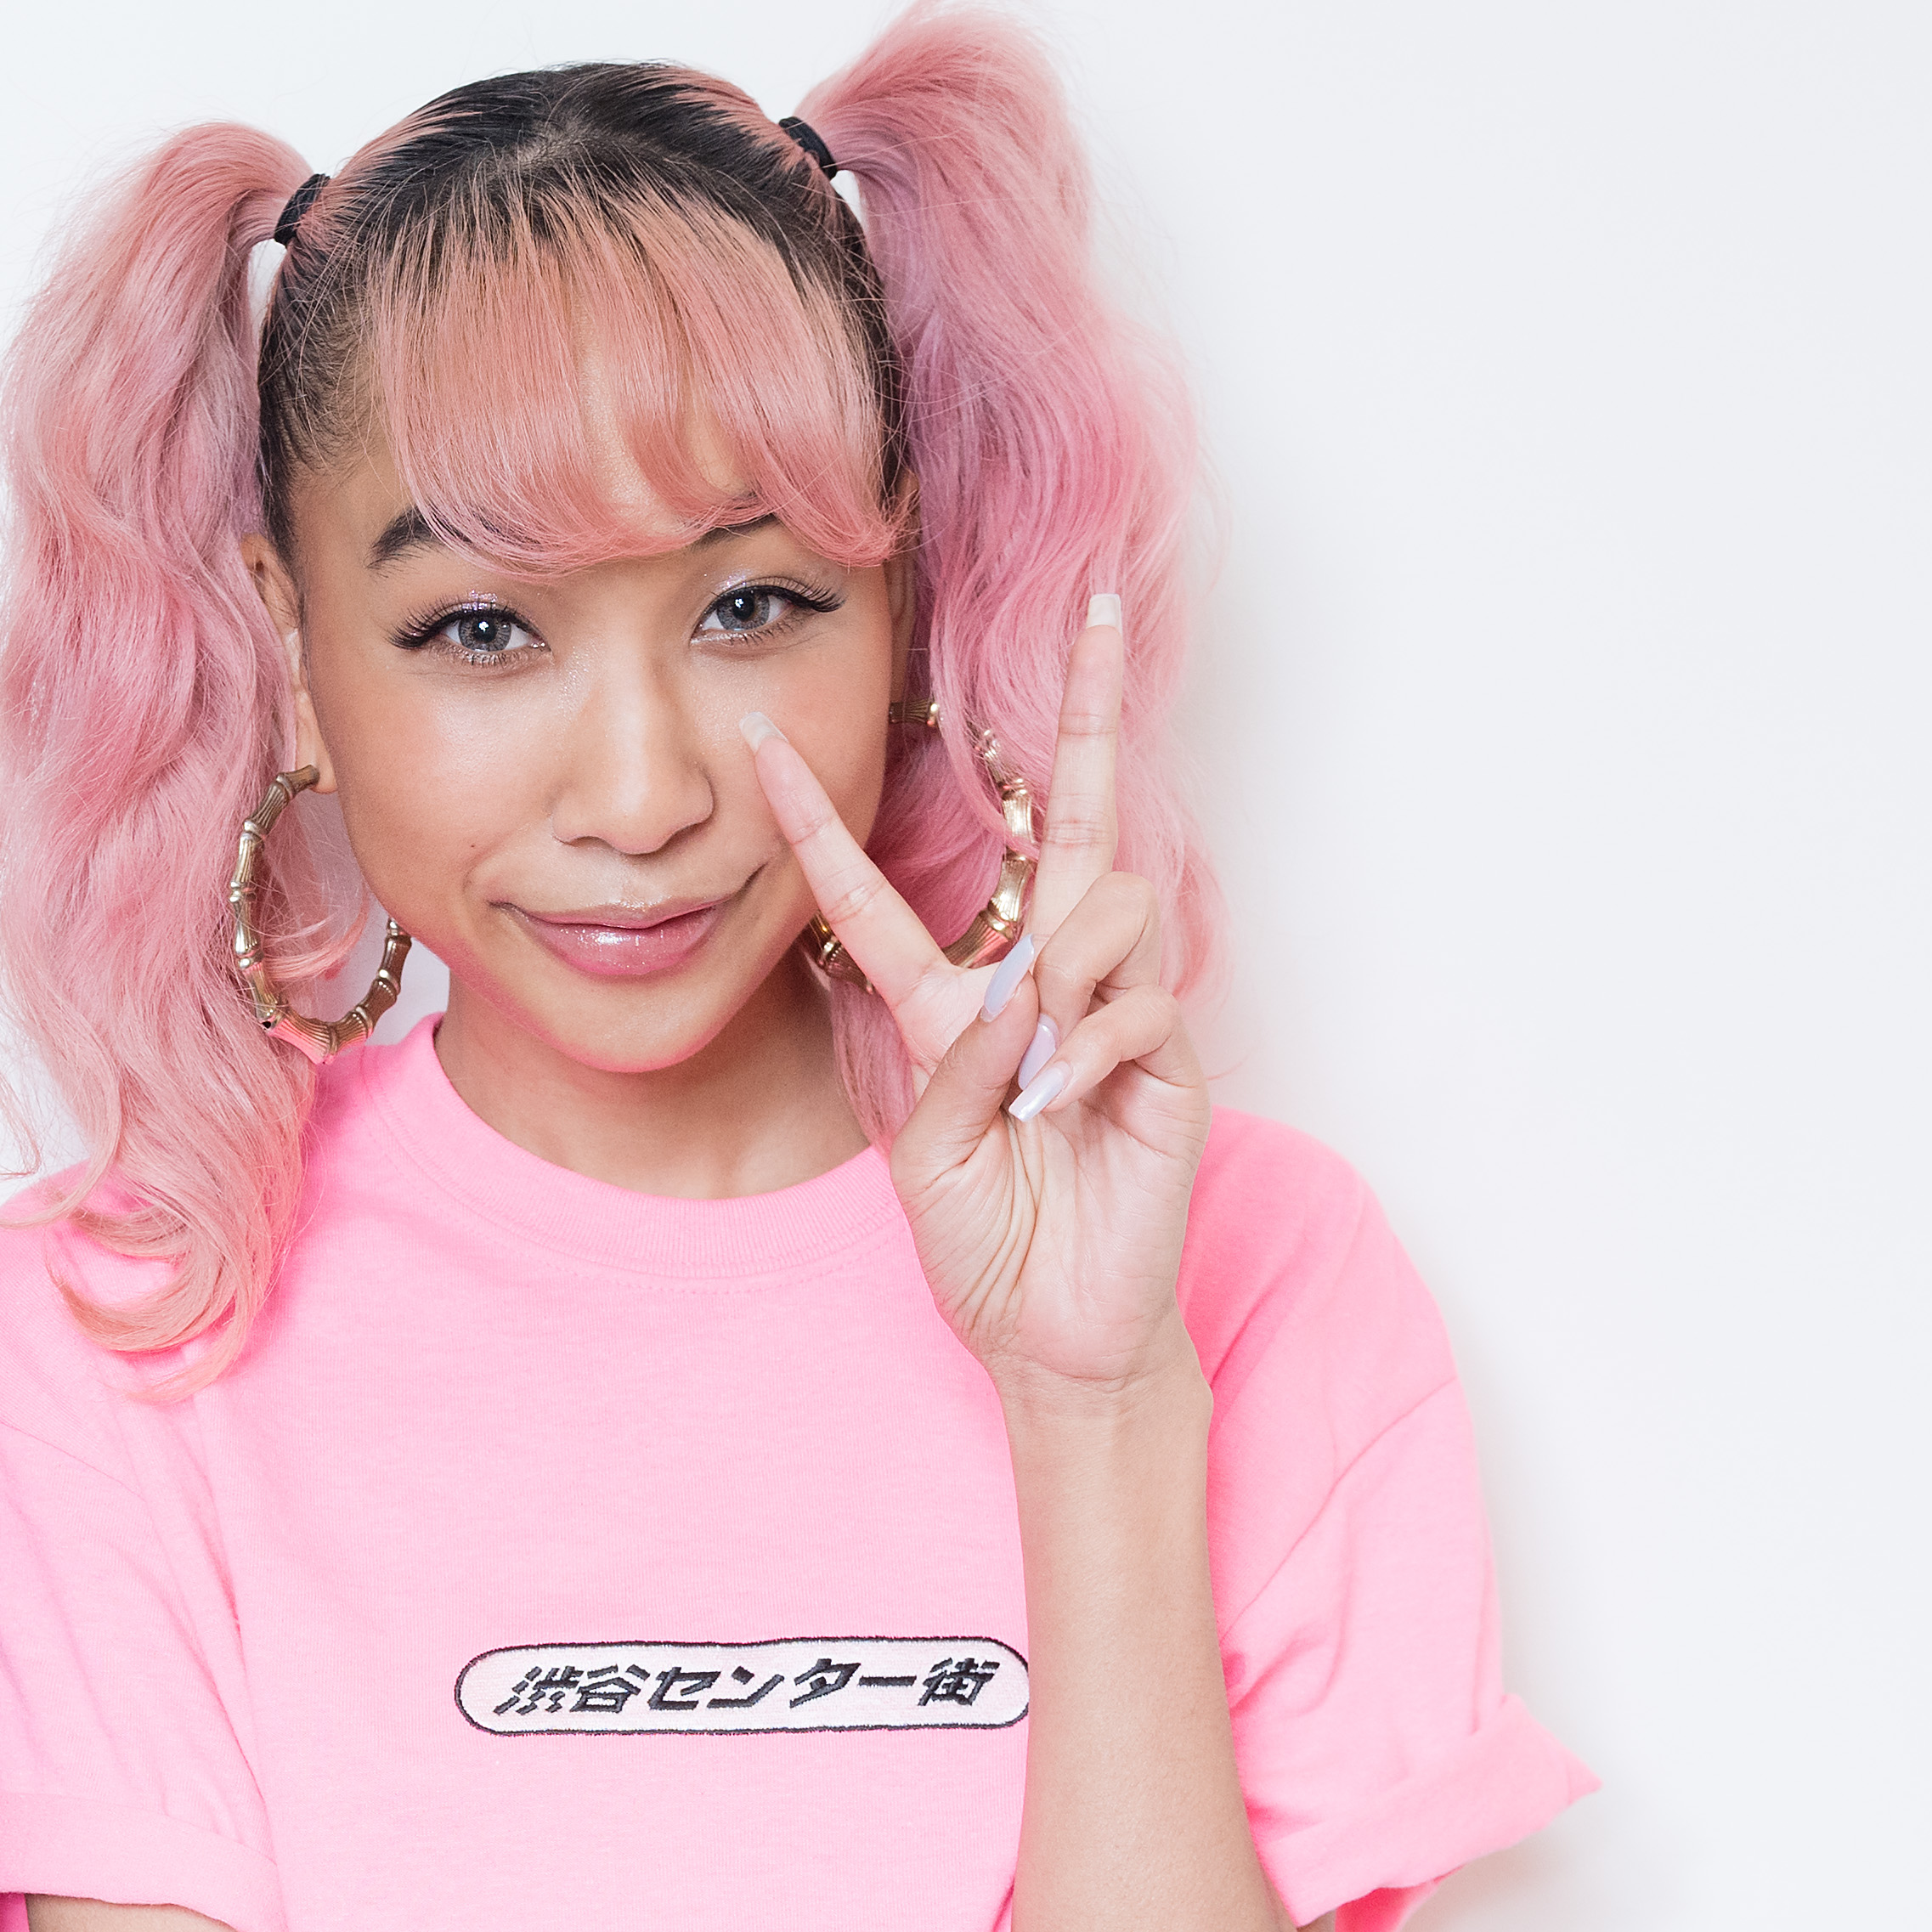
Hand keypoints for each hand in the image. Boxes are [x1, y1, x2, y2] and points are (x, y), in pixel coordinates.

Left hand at [744, 601, 1208, 1402]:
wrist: (1052, 1328)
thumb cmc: (984, 1241)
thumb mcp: (921, 1152)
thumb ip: (948, 1062)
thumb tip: (1025, 990)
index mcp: (954, 1003)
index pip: (877, 892)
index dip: (821, 819)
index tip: (761, 741)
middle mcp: (1040, 983)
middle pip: (1069, 817)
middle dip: (1089, 707)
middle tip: (1100, 602)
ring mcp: (1115, 1008)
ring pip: (1104, 901)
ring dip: (1058, 979)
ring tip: (1035, 1080)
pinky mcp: (1171, 1053)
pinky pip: (1133, 1000)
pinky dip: (1091, 1051)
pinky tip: (1071, 1108)